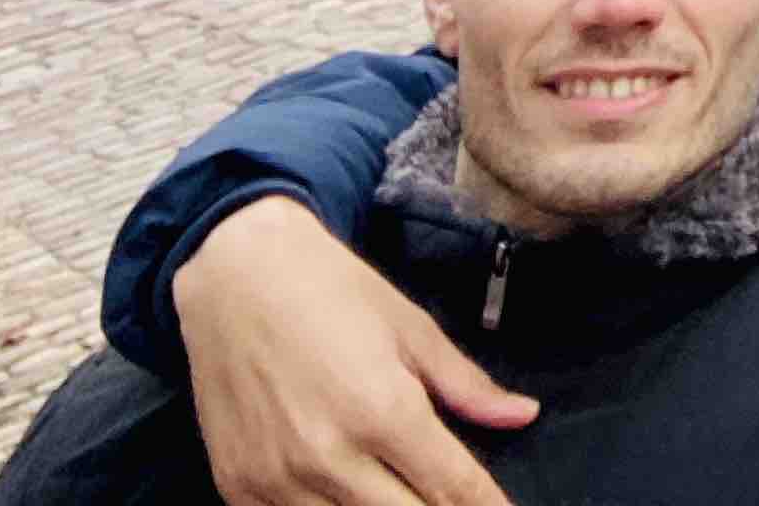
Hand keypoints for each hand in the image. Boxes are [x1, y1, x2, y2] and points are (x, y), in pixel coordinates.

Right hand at [171, 195, 536, 505]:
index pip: (453, 487)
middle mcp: (329, 456)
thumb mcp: (410, 328)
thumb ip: (465, 385)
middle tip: (454, 499)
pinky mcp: (237, 488)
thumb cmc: (332, 291)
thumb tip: (523, 416)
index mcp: (383, 411)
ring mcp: (277, 480)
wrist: (234, 275)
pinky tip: (348, 501)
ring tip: (406, 494)